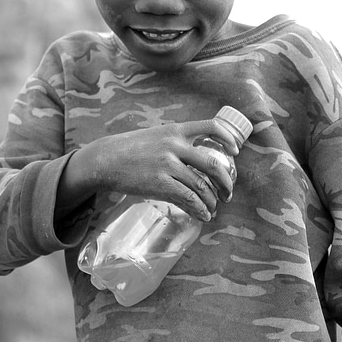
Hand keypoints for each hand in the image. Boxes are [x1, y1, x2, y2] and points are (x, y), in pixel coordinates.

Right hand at [61, 118, 240, 221]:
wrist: (106, 159)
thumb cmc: (132, 148)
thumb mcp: (156, 135)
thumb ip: (177, 142)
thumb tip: (197, 158)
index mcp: (176, 130)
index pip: (212, 127)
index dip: (228, 140)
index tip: (235, 153)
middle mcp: (175, 145)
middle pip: (213, 164)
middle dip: (226, 182)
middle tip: (228, 192)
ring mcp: (168, 165)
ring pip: (202, 186)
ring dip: (212, 201)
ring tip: (214, 208)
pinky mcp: (160, 183)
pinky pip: (187, 198)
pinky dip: (199, 209)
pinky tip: (203, 214)